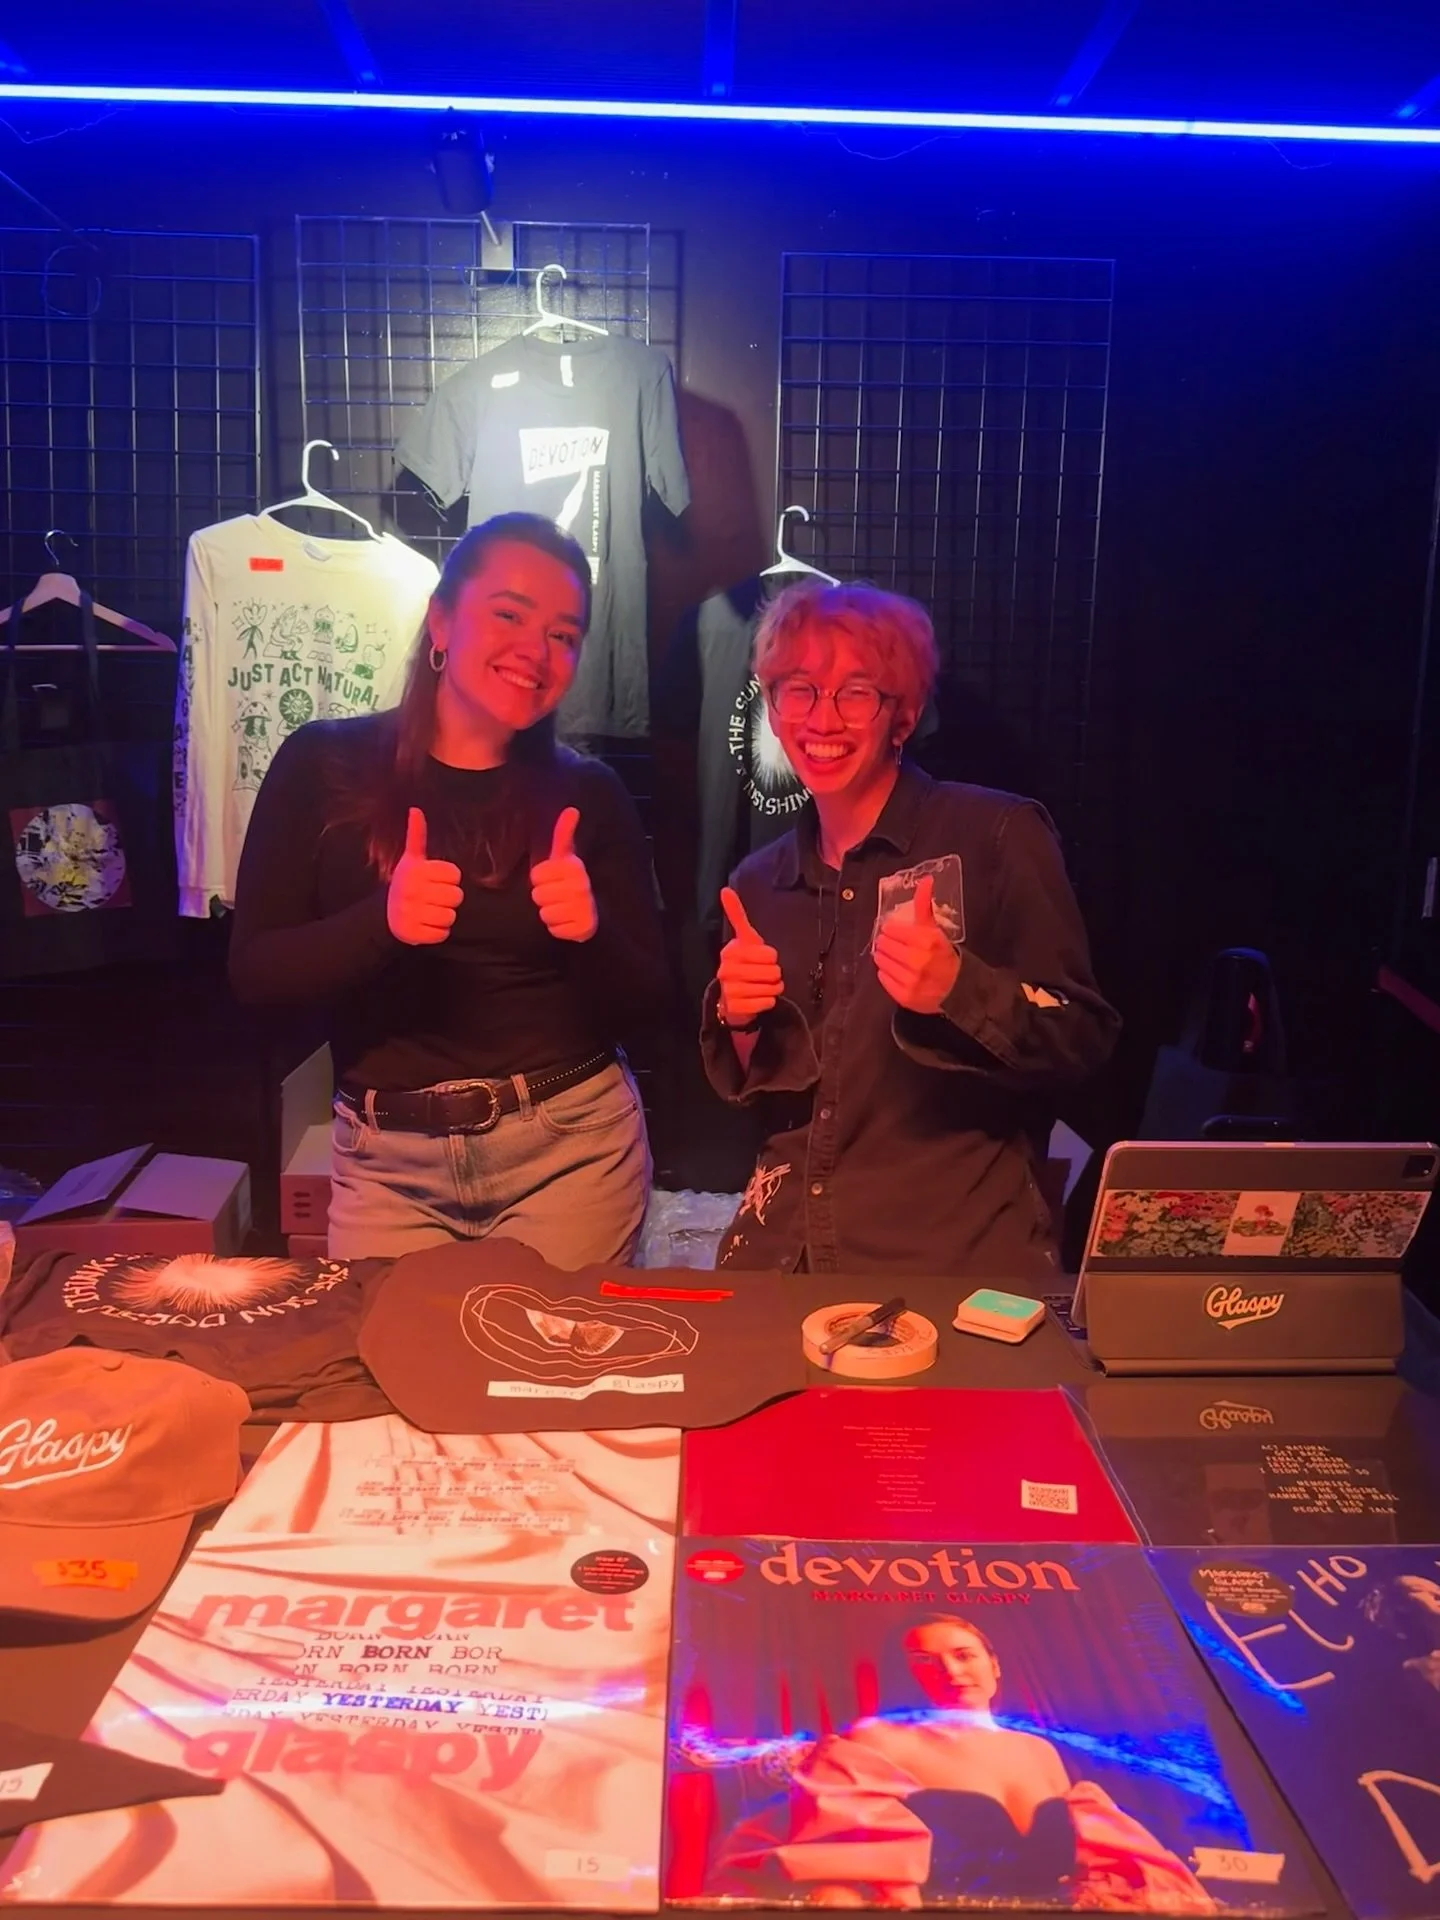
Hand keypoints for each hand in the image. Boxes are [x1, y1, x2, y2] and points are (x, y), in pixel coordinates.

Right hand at [387, 808, 462, 945]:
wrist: (385, 915)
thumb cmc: (406, 883)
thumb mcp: (410, 860)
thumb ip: (417, 836)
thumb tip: (415, 809)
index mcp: (415, 870)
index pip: (455, 875)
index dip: (448, 879)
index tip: (434, 880)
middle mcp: (412, 890)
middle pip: (456, 896)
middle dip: (448, 898)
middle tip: (433, 898)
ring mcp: (411, 913)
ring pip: (451, 916)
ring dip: (444, 916)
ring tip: (429, 911)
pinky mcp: (413, 934)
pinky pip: (443, 934)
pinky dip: (437, 932)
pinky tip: (426, 924)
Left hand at [530, 807, 596, 941]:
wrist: (591, 912)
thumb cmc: (571, 881)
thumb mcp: (567, 857)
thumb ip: (564, 834)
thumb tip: (571, 809)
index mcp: (574, 867)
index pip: (536, 875)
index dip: (540, 878)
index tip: (553, 878)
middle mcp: (581, 886)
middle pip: (538, 895)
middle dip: (544, 896)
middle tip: (558, 894)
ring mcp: (583, 908)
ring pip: (544, 913)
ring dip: (550, 912)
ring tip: (562, 907)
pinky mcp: (582, 928)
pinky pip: (554, 929)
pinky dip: (558, 927)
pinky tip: (567, 920)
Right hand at [717, 886, 784, 1023]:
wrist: (733, 997)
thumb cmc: (744, 963)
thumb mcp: (744, 939)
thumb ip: (736, 915)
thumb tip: (724, 889)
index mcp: (730, 951)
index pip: (770, 954)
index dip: (772, 958)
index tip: (762, 958)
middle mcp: (726, 970)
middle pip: (772, 972)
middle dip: (774, 975)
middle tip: (764, 975)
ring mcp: (729, 990)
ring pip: (770, 988)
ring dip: (773, 989)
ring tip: (763, 986)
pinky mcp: (736, 1008)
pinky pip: (766, 1003)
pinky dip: (768, 1001)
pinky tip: (759, 998)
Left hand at [873, 874, 959, 1013]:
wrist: (957, 988)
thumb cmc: (942, 955)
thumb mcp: (935, 929)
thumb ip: (925, 905)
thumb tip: (925, 879)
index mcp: (926, 940)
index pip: (890, 930)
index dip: (891, 930)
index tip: (895, 932)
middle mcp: (918, 961)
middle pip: (884, 945)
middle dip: (886, 943)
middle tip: (895, 946)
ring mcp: (911, 980)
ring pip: (881, 961)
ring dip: (884, 958)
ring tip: (895, 958)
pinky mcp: (905, 996)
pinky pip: (883, 979)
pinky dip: (886, 973)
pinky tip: (896, 971)